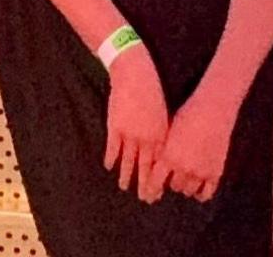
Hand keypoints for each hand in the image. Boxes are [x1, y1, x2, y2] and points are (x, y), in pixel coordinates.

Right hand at [102, 46, 173, 202]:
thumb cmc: (153, 90)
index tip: (158, 191)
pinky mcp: (115, 127)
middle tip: (144, 198)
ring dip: (126, 175)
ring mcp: (130, 134)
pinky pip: (112, 147)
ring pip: (128, 160)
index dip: (158, 179)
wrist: (135, 74)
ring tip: (124, 187)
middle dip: (145, 184)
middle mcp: (146, 138)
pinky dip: (111, 157)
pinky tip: (109, 167)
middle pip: (146, 167)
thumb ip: (161, 132)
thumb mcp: (163, 113)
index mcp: (161, 134)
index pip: (160, 163)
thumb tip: (160, 149)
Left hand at [154, 83, 242, 204]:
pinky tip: (199, 191)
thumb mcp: (170, 131)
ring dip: (186, 186)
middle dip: (173, 182)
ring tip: (186, 180)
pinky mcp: (215, 172)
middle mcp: (183, 167)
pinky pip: (206, 193)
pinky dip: (201, 194)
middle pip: (174, 186)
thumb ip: (163, 152)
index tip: (148, 196)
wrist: (214, 108)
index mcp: (168, 156)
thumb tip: (156, 167)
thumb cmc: (189, 114)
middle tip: (173, 180)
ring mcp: (200, 171)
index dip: (151, 190)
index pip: (154, 182)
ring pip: (189, 190)